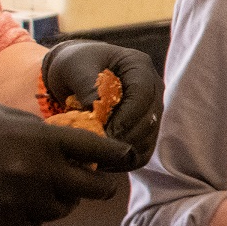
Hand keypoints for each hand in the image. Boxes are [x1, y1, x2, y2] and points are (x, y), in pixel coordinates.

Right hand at [0, 103, 129, 225]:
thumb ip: (38, 129)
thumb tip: (69, 140)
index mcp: (38, 139)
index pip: (97, 149)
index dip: (118, 155)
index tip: (127, 157)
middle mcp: (36, 172)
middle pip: (92, 189)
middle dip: (98, 185)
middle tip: (95, 182)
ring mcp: (19, 203)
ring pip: (61, 210)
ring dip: (57, 202)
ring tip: (35, 189)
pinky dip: (28, 220)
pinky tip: (9, 205)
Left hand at [41, 39, 163, 166]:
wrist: (74, 75)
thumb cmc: (74, 65)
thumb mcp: (74, 66)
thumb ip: (86, 84)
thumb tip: (96, 108)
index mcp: (139, 66)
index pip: (143, 94)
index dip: (128, 116)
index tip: (107, 132)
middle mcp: (152, 88)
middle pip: (150, 119)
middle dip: (125, 137)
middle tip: (100, 149)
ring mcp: (151, 110)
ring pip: (148, 138)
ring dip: (125, 150)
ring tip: (99, 156)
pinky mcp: (145, 129)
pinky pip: (143, 151)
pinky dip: (126, 159)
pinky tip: (104, 160)